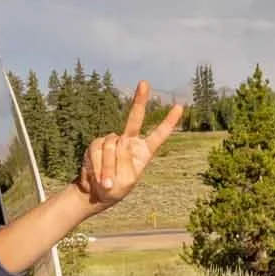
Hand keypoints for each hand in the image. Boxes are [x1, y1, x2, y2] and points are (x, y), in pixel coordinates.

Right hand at [77, 81, 184, 211]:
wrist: (94, 192)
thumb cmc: (115, 190)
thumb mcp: (126, 182)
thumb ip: (123, 162)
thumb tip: (115, 144)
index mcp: (144, 152)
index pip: (159, 135)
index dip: (169, 122)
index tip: (180, 106)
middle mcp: (129, 142)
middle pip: (134, 118)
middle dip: (139, 100)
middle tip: (145, 82)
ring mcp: (113, 141)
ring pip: (112, 144)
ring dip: (107, 166)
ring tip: (106, 182)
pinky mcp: (97, 144)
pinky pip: (97, 150)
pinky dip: (97, 165)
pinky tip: (97, 177)